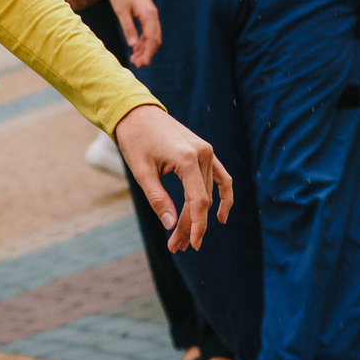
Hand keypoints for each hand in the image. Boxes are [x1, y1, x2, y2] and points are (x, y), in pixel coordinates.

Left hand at [106, 0, 161, 65]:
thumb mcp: (121, 10)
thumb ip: (128, 28)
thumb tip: (134, 46)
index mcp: (149, 15)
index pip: (152, 39)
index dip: (148, 53)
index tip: (143, 64)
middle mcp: (153, 16)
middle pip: (155, 39)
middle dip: (148, 53)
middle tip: (138, 65)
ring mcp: (150, 15)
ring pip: (152, 36)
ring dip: (145, 49)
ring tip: (135, 60)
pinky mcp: (145, 14)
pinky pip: (148, 31)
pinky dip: (143, 41)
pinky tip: (136, 49)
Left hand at [113, 104, 231, 251]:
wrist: (137, 113)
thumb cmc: (136, 140)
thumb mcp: (142, 172)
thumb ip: (158, 199)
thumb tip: (172, 226)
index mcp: (187, 158)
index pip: (198, 201)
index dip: (196, 226)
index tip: (190, 245)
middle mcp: (203, 153)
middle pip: (202, 200)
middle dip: (190, 225)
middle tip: (176, 246)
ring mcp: (207, 151)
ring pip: (209, 192)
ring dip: (199, 216)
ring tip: (187, 238)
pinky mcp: (205, 151)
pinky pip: (221, 177)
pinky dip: (223, 196)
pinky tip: (221, 216)